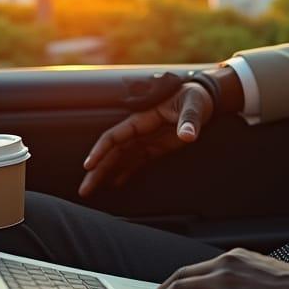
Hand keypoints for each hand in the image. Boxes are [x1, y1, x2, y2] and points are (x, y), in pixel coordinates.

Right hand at [78, 82, 211, 196]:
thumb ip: (189, 121)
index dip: (100, 150)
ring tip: (90, 191)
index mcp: (142, 119)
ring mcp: (146, 139)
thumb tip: (188, 135)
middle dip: (96, 170)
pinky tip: (116, 184)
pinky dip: (125, 172)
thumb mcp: (194, 106)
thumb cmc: (196, 98)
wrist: (205, 99)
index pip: (114, 136)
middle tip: (84, 190)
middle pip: (111, 152)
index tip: (89, 165)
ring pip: (120, 158)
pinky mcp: (156, 147)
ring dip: (105, 174)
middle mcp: (139, 131)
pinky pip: (136, 161)